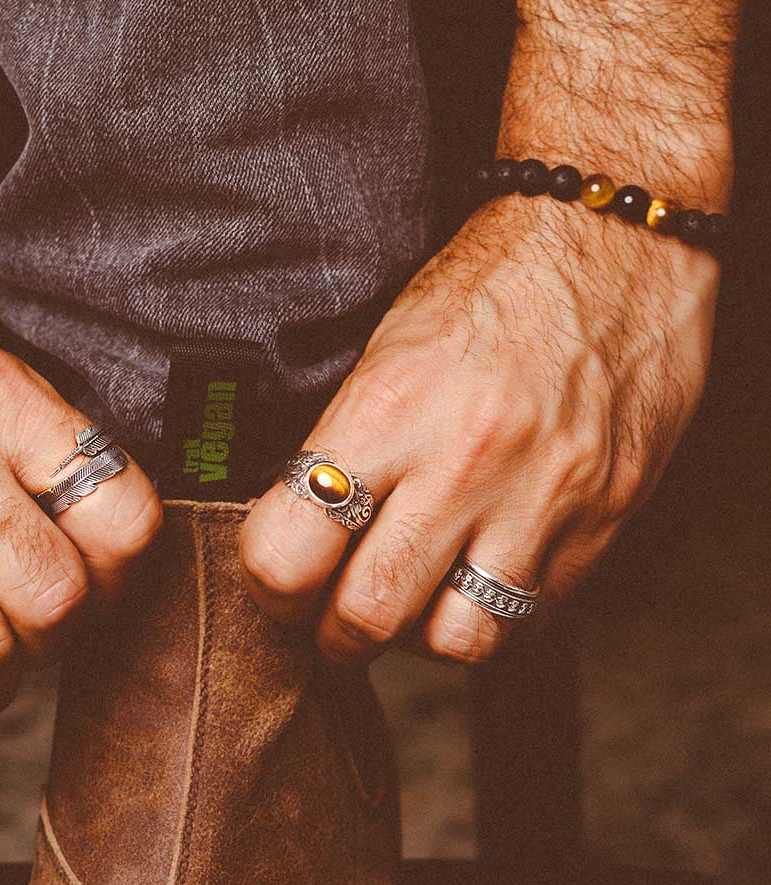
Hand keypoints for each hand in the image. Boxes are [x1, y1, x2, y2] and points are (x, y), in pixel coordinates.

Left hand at [240, 194, 719, 664]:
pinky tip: (476, 572)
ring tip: (413, 595)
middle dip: (334, 632)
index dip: (270, 586)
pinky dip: (491, 613)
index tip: (280, 582)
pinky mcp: (602, 518)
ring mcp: (542, 497)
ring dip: (418, 635)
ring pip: (455, 642)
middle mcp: (464, 461)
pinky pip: (530, 617)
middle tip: (333, 610)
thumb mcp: (384, 350)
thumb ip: (341, 445)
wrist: (614, 242)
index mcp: (388, 408)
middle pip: (365, 618)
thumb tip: (297, 532)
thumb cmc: (485, 289)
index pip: (288, 552)